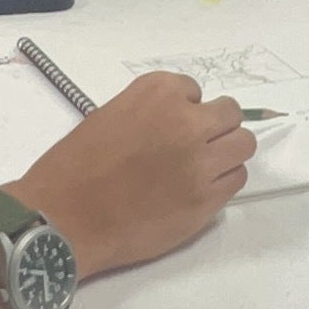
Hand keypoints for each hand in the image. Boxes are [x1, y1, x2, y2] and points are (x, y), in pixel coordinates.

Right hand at [11, 71, 254, 274]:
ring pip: (243, 144)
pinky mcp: (208, 199)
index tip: (168, 126)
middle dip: (214, 126)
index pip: (194, 91)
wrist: (65, 217)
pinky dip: (223, 180)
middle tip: (194, 145)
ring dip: (226, 151)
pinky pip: (237, 179)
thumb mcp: (110, 116)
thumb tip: (175, 123)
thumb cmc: (74, 167)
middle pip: (230, 113)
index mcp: (157, 93)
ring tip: (201, 167)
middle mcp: (187, 122)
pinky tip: (199, 188)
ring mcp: (202, 162)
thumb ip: (150, 113)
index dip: (183, 109)